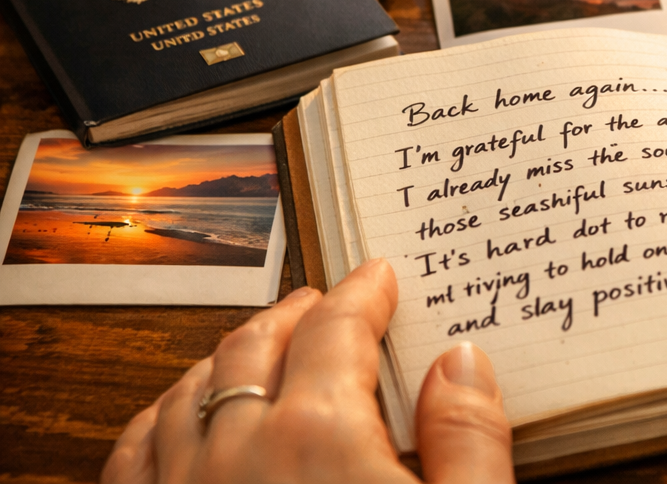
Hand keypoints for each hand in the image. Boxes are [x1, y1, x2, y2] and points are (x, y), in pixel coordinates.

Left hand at [101, 259, 513, 483]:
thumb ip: (469, 440)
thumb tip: (463, 361)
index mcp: (321, 435)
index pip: (338, 330)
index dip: (362, 293)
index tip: (378, 275)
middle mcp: (238, 449)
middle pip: (258, 345)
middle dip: (295, 313)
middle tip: (323, 301)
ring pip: (190, 388)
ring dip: (229, 355)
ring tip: (260, 346)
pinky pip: (134, 452)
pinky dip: (161, 416)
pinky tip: (180, 412)